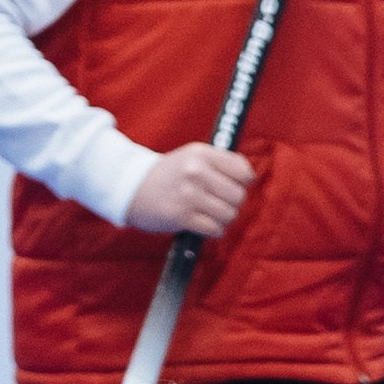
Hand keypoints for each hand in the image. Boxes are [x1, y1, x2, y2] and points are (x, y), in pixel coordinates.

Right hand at [125, 143, 254, 235]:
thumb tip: (250, 176)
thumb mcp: (193, 156)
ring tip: (208, 213)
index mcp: (202, 153)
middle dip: (232, 203)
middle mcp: (196, 172)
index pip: (243, 171)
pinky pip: (215, 229)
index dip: (243, 182)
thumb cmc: (170, 174)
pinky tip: (202, 223)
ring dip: (222, 218)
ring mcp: (189, 195)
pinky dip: (213, 230)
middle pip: (238, 196)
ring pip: (229, 214)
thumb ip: (221, 162)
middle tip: (217, 201)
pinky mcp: (182, 216)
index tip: (234, 185)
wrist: (133, 188)